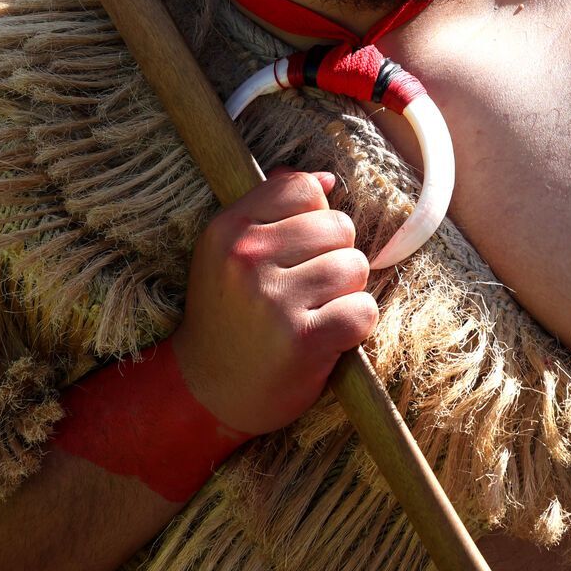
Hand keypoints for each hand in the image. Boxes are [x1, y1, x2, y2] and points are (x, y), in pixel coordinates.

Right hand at [171, 168, 377, 437]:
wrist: (208, 391)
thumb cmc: (229, 315)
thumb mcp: (229, 252)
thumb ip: (272, 207)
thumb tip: (327, 179)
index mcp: (228, 229)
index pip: (303, 189)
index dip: (313, 218)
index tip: (296, 250)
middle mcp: (247, 258)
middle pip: (337, 226)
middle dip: (333, 256)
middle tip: (304, 289)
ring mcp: (275, 299)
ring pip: (354, 266)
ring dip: (345, 291)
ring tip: (313, 311)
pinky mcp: (304, 339)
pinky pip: (363, 310)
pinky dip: (355, 324)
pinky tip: (327, 336)